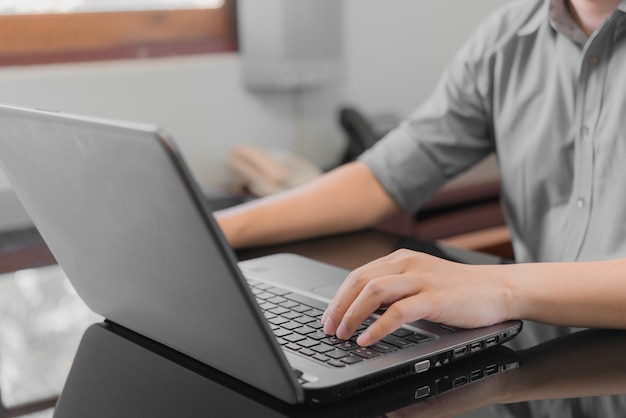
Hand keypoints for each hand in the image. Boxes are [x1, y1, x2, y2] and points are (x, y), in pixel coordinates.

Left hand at [321, 249, 510, 345]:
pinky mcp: (434, 298)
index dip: (339, 296)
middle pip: (360, 281)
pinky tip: (368, 339)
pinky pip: (398, 312)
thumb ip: (395, 288)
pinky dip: (378, 327)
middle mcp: (407, 264)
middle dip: (339, 306)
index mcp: (401, 259)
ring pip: (374, 292)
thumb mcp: (421, 280)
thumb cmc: (460, 289)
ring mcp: (421, 279)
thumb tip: (365, 308)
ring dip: (352, 315)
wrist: (498, 288)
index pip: (359, 275)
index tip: (329, 316)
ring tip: (343, 334)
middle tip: (329, 328)